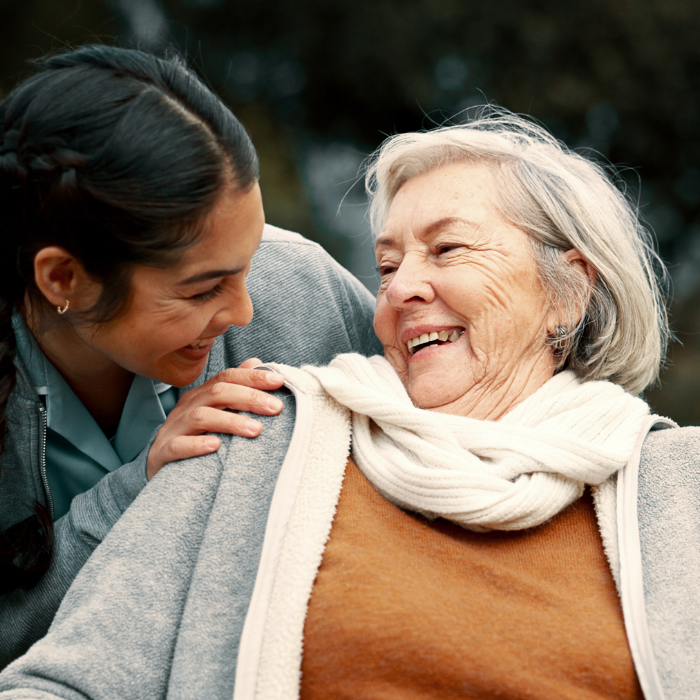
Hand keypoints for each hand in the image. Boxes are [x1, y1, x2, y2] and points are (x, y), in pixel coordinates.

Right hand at [146, 358, 284, 478]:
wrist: (158, 464)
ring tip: (256, 430)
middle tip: (277, 408)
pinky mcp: (164, 452)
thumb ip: (236, 387)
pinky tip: (215, 446)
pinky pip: (178, 446)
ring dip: (231, 422)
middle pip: (218, 393)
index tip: (280, 381)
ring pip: (202, 417)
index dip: (253, 377)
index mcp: (202, 395)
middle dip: (250, 397)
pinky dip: (196, 445)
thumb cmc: (194, 435)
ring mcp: (175, 428)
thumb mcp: (215, 410)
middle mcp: (188, 407)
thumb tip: (257, 362)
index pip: (227, 377)